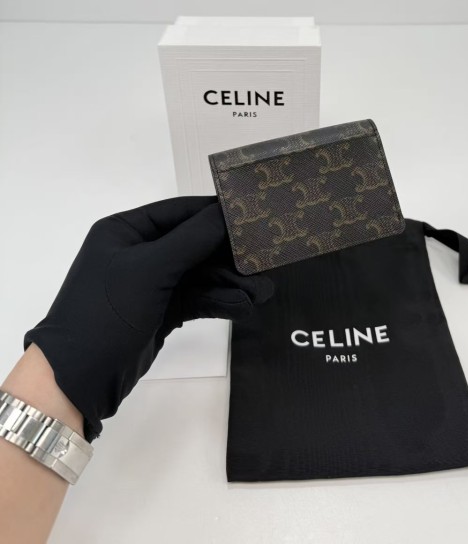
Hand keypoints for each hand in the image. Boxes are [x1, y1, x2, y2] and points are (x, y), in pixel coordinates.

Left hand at [23, 197, 272, 441]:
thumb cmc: (106, 312)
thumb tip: (228, 211)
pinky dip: (219, 302)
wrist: (77, 380)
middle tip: (267, 260)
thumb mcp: (150, 270)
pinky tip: (245, 307)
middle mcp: (139, 252)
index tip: (256, 213)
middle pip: (194, 244)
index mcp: (127, 230)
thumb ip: (192, 239)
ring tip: (264, 292)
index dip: (216, 213)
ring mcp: (150, 284)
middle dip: (229, 256)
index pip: (180, 212)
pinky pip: (196, 298)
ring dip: (230, 283)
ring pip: (199, 274)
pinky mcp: (160, 311)